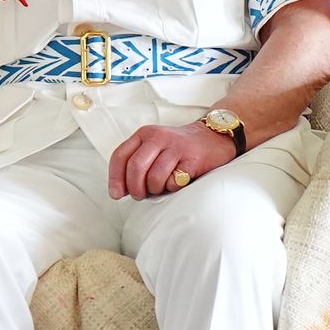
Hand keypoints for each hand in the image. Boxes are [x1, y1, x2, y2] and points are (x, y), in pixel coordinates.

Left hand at [107, 122, 235, 200]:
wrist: (214, 137)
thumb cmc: (179, 149)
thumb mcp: (153, 148)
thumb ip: (136, 164)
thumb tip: (119, 190)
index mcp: (144, 134)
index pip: (120, 156)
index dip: (115, 178)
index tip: (116, 194)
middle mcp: (158, 137)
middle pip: (135, 167)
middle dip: (134, 187)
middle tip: (140, 196)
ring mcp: (177, 147)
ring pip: (154, 176)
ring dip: (155, 189)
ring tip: (161, 187)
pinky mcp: (193, 159)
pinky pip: (174, 181)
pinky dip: (172, 187)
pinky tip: (177, 182)